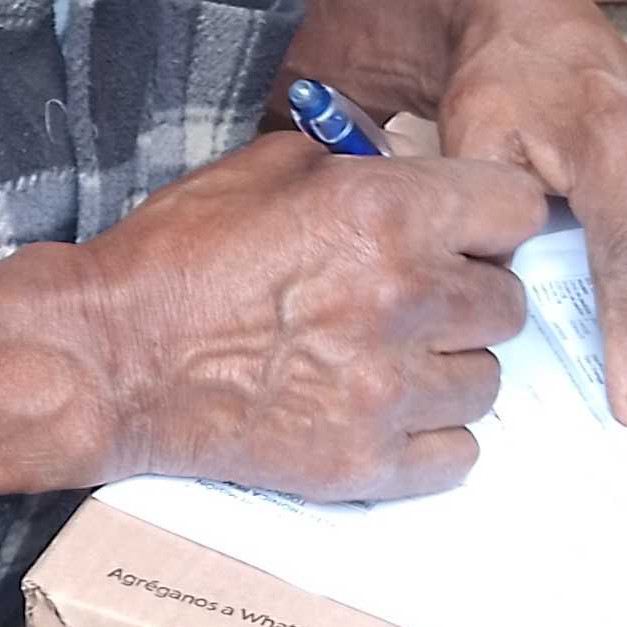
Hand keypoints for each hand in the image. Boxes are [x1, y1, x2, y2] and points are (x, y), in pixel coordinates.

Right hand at [77, 133, 547, 500]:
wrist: (108, 359)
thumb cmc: (175, 257)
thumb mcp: (265, 167)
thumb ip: (353, 163)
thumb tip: (403, 167)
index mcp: (385, 212)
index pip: (518, 209)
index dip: (491, 219)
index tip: (467, 232)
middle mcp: (404, 298)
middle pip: (507, 302)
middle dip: (468, 297)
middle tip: (415, 300)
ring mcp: (389, 390)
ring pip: (488, 381)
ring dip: (450, 369)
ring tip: (392, 360)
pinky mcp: (368, 463)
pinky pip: (458, 454)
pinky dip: (430, 438)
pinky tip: (384, 414)